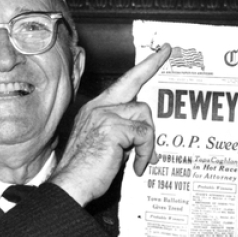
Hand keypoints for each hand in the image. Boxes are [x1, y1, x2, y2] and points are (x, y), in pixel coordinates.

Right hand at [50, 44, 171, 205]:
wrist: (71, 185)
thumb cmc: (87, 171)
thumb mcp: (109, 146)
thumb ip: (126, 134)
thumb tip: (147, 135)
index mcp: (96, 110)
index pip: (122, 83)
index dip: (142, 67)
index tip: (159, 53)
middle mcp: (98, 107)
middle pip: (133, 84)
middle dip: (151, 66)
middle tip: (166, 51)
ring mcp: (104, 115)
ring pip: (143, 114)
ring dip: (148, 141)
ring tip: (142, 159)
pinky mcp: (112, 127)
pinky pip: (144, 134)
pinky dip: (145, 152)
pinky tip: (137, 166)